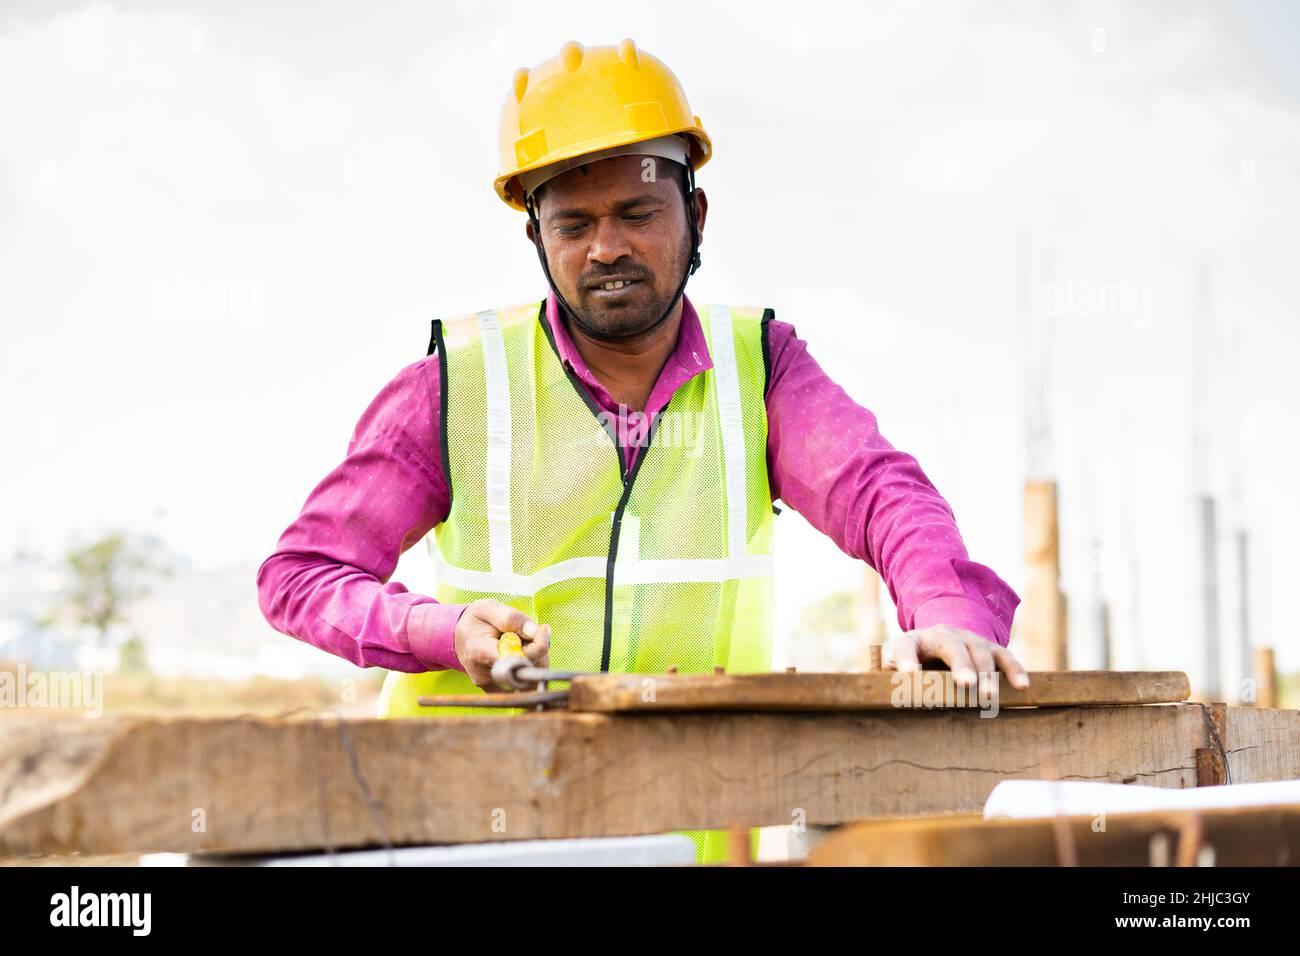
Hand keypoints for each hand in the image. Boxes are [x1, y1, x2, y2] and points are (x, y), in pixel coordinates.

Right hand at [454, 599, 550, 689]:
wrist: (459, 639)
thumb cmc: (475, 622)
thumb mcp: (488, 608)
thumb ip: (511, 618)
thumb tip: (536, 631)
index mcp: (480, 651)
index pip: (517, 659)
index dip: (538, 646)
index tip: (543, 628)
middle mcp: (484, 674)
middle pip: (528, 669)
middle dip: (538, 650)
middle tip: (529, 632)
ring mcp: (492, 686)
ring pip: (531, 678)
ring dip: (536, 658)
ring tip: (521, 643)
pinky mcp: (499, 692)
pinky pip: (526, 684)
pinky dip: (530, 668)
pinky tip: (520, 655)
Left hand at [888, 625, 1028, 688]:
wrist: (942, 638)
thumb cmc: (917, 661)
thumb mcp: (900, 665)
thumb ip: (890, 676)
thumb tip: (880, 689)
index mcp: (915, 639)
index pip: (905, 646)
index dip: (906, 659)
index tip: (907, 674)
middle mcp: (944, 634)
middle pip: (952, 647)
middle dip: (960, 665)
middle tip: (966, 684)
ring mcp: (970, 639)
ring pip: (981, 652)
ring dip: (987, 674)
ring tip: (989, 697)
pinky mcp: (991, 648)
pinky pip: (1005, 657)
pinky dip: (1015, 670)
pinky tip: (1022, 686)